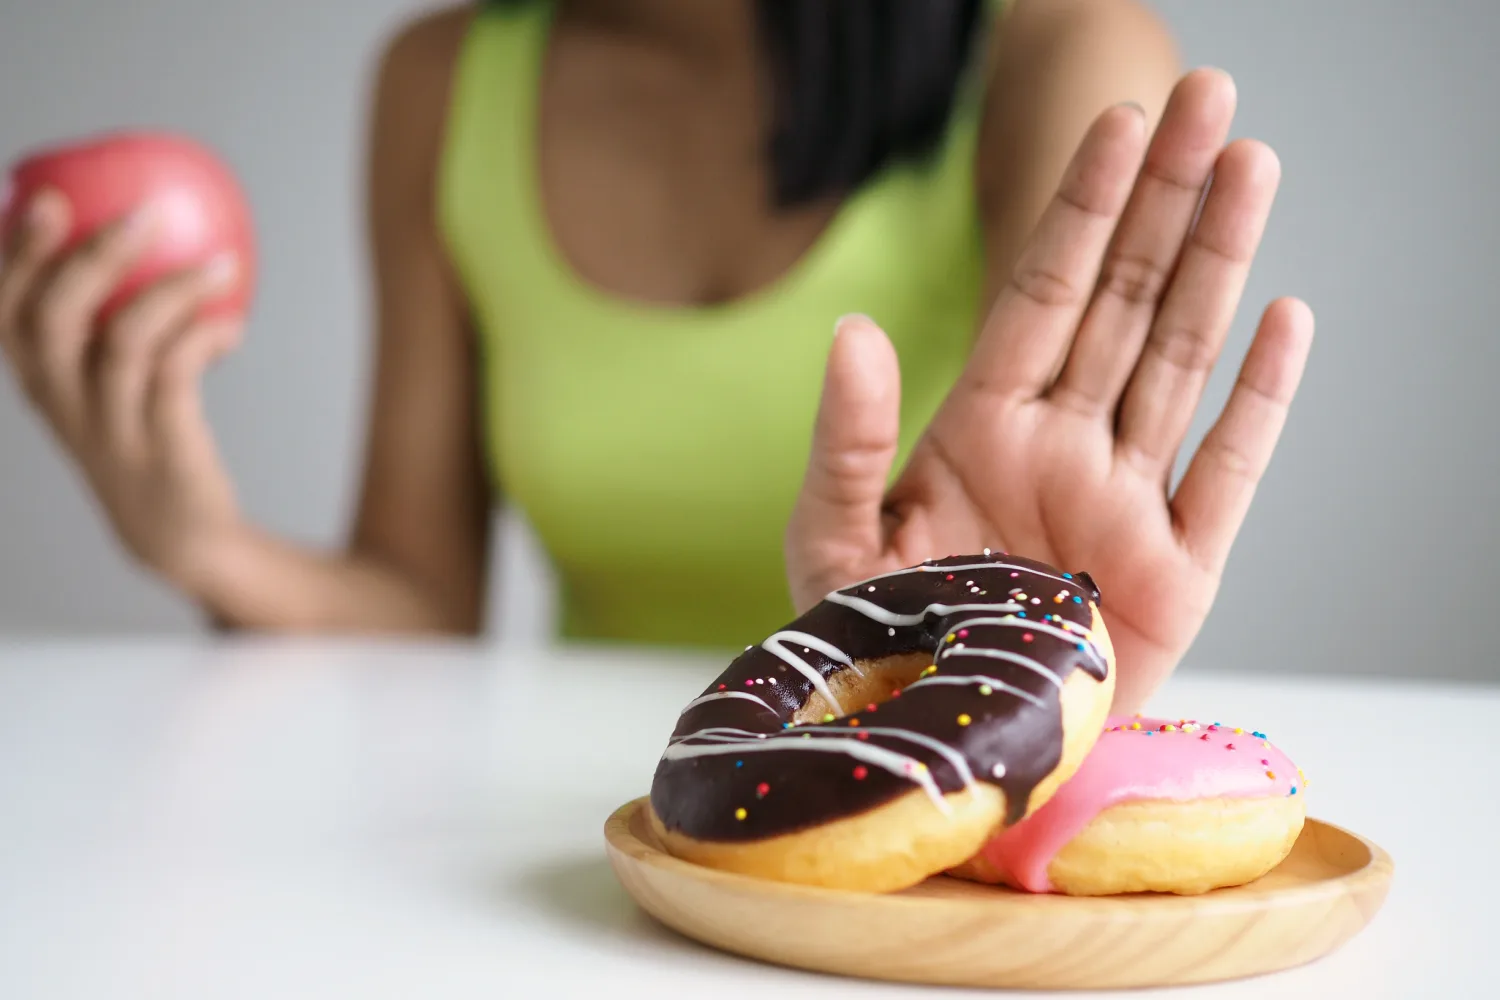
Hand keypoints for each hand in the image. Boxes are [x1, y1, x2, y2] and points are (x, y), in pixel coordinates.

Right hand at [0, 189, 246, 592]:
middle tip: (143, 214)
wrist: (179, 534)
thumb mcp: (110, 382)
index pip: (3, 310)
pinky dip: (204, 338)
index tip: (41, 193)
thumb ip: (110, 320)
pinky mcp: (161, 451)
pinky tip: (233, 324)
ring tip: (223, 262)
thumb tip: (149, 227)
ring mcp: (109, 429)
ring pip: (124, 342)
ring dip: (176, 291)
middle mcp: (62, 403)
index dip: (14, 253)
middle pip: (52, 318)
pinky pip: (177, 377)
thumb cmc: (147, 436)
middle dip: (91, 256)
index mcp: (40, 380)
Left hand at [785, 70, 1313, 711]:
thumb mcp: (832, 541)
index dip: (1081, 208)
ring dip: (1218, 264)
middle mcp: (1062, 447)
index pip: (1041, 293)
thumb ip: (846, 440)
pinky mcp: (1176, 573)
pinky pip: (1227, 472)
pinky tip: (1285, 319)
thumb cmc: (874, 650)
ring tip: (1251, 166)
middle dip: (1165, 201)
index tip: (1118, 124)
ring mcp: (1124, 503)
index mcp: (982, 429)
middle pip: (1124, 300)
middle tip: (1210, 97)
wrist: (933, 751)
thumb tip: (853, 330)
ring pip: (1180, 360)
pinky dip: (1259, 401)